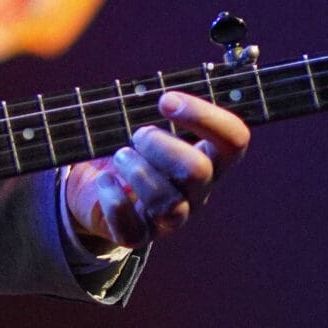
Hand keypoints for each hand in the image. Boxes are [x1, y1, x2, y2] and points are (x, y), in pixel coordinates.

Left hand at [63, 91, 250, 248]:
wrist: (93, 184)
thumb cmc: (127, 145)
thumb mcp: (141, 118)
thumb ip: (155, 103)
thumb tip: (158, 91)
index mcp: (209, 156)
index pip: (234, 139)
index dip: (206, 117)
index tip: (166, 100)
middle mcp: (198, 190)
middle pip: (199, 171)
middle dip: (161, 145)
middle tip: (137, 135)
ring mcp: (172, 217)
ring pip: (169, 202)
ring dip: (136, 171)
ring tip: (119, 156)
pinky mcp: (140, 235)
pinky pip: (134, 229)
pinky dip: (115, 201)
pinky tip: (104, 182)